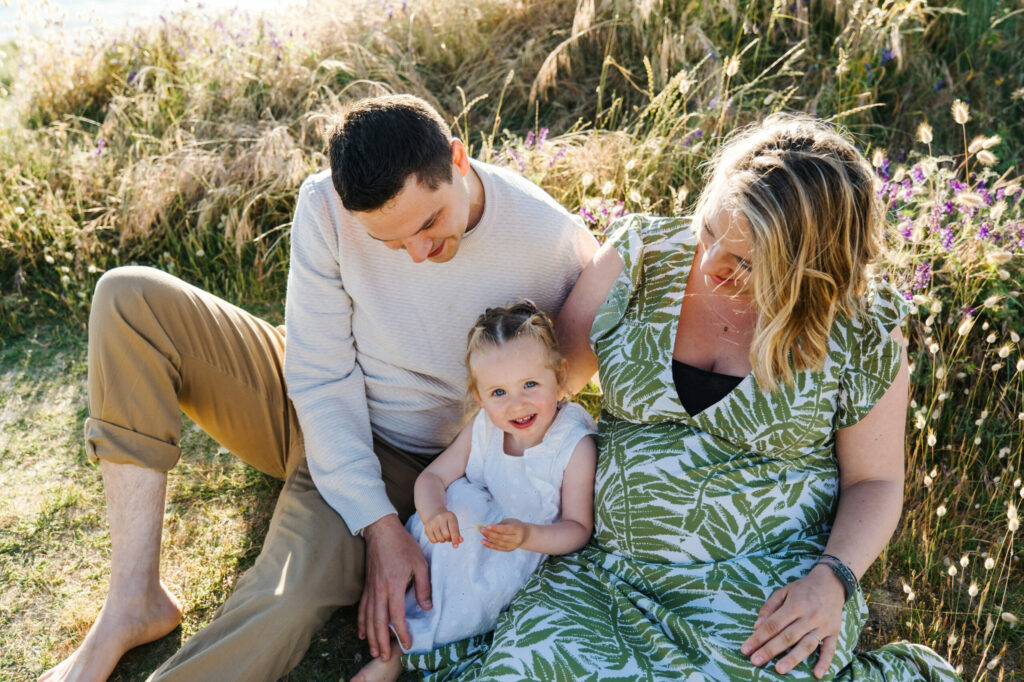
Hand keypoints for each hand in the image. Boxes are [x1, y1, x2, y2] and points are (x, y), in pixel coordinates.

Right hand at [357, 514, 430, 661]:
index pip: (396, 615)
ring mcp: (371, 588)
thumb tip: (427, 607)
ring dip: (371, 636)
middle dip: (382, 641)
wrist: (381, 530)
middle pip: (378, 621)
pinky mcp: (367, 585)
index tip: (407, 644)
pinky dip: (362, 622)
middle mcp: (380, 589)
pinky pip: (363, 608)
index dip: (401, 632)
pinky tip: (363, 632)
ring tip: (374, 651)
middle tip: (385, 657)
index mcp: (394, 584)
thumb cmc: (403, 545)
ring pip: (368, 617)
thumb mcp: (420, 562)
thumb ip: (424, 586)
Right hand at [423, 509, 462, 546]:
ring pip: (440, 539)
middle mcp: (440, 518)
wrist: (434, 515)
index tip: (456, 546)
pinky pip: (433, 541)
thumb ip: (457, 533)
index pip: (454, 530)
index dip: (455, 539)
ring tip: (443, 534)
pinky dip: (437, 541)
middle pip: (446, 535)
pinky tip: (437, 535)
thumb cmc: (447, 522)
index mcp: (449, 516)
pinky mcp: (426, 528)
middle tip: (449, 537)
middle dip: (449, 539)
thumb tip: (460, 541)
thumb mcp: (454, 524)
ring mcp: (432, 523)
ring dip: (443, 540)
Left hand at [480, 518, 530, 550]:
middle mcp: (517, 539)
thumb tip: (487, 528)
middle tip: (482, 530)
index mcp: (519, 529)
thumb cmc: (515, 525)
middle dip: (491, 534)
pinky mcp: (509, 549)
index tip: (488, 526)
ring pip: (499, 543)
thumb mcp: (510, 521)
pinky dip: (490, 545)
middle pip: (502, 537)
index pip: (506, 530)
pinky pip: (498, 548)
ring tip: (482, 535)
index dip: (496, 528)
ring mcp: (513, 546)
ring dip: (489, 539)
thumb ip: (500, 524)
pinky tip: (483, 542)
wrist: (526, 535)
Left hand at [740, 564, 845, 677]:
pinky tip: (817, 675)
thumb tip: (756, 626)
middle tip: (755, 661)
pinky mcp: (834, 633)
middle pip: (787, 636)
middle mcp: (809, 616)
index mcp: (795, 605)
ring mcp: (823, 626)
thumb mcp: (783, 591)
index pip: (773, 624)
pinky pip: (830, 650)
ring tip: (779, 669)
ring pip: (807, 644)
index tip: (746, 649)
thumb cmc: (803, 589)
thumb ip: (769, 608)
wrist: (832, 583)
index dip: (758, 637)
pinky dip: (825, 663)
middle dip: (770, 650)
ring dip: (793, 658)